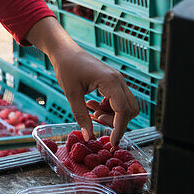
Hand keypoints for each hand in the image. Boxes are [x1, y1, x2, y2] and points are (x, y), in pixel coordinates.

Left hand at [25, 17, 138, 145]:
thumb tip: (88, 137)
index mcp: (111, 82)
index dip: (119, 129)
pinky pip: (118, 100)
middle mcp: (118, 80)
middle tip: (96, 121)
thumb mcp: (72, 94)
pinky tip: (92, 106)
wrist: (64, 51)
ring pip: (126, 106)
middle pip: (130, 110)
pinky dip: (109, 108)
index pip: (123, 111)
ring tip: (91, 112)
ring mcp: (117, 80)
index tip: (112, 142)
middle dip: (116, 121)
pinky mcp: (113, 82)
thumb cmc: (67, 68)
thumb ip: (81, 116)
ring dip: (111, 115)